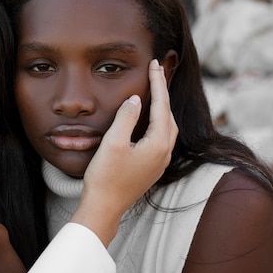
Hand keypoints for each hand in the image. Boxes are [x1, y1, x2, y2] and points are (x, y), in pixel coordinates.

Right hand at [71, 59, 177, 244]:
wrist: (104, 208)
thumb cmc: (106, 177)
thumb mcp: (113, 143)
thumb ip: (126, 118)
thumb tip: (136, 100)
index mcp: (158, 144)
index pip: (161, 106)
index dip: (158, 83)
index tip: (155, 65)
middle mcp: (164, 153)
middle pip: (168, 116)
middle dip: (163, 93)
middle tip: (156, 73)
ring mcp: (159, 162)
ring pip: (166, 128)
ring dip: (162, 108)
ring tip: (154, 92)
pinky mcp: (151, 168)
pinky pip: (161, 138)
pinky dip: (158, 123)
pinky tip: (149, 121)